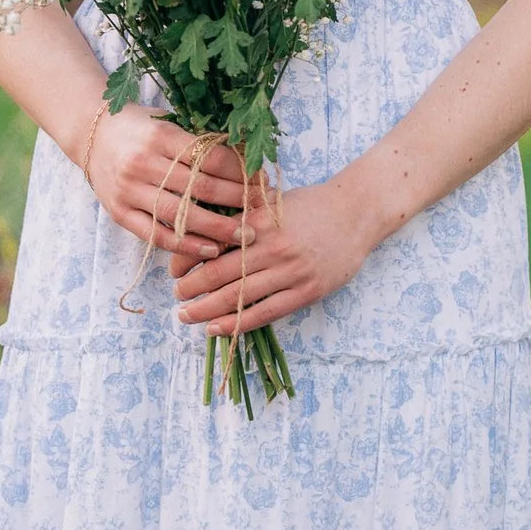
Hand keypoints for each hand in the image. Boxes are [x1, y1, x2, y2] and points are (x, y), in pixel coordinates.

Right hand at [81, 107, 250, 261]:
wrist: (91, 134)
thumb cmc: (139, 126)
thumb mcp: (168, 122)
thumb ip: (199, 141)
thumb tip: (247, 158)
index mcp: (162, 136)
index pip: (211, 158)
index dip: (240, 173)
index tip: (261, 182)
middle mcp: (144, 163)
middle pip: (200, 187)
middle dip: (237, 201)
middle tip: (262, 210)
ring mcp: (129, 190)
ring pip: (180, 214)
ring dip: (216, 228)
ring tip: (243, 236)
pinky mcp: (119, 212)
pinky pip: (155, 234)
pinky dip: (185, 245)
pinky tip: (210, 250)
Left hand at [172, 177, 379, 336]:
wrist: (357, 212)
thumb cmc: (312, 204)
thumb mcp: (274, 201)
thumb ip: (242, 213)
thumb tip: (203, 228)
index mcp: (261, 222)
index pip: (213, 245)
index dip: (187, 260)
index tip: (173, 271)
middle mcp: (273, 248)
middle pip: (220, 274)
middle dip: (191, 288)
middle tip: (176, 297)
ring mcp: (291, 271)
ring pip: (239, 297)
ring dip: (206, 310)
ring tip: (186, 316)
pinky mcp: (307, 290)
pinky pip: (266, 312)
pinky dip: (238, 323)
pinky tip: (217, 328)